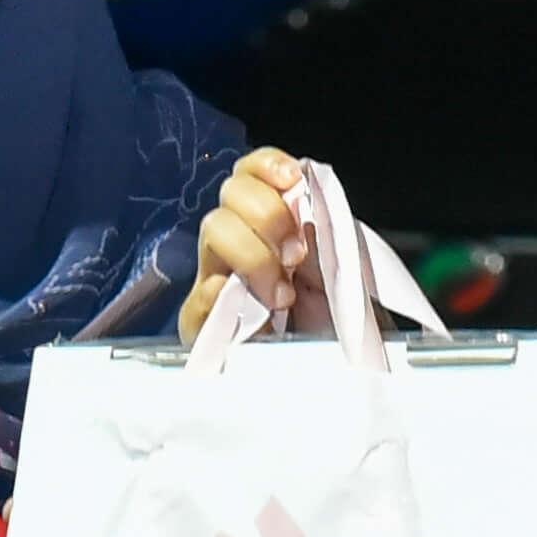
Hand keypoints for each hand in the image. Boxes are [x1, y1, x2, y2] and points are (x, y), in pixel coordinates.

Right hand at [197, 144, 324, 332]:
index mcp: (271, 224)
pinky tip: (244, 304)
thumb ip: (323, 229)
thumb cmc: (340, 318)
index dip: (267, 166)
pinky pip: (195, 301)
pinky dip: (216, 296)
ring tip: (283, 294)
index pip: (252, 173)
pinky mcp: (206, 325)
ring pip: (214, 232)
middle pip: (231, 194)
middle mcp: (240, 243)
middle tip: (297, 254)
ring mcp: (219, 281)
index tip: (292, 179)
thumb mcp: (341, 267)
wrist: (337, 370)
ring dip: (252, 255)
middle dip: (267, 215)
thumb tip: (305, 203)